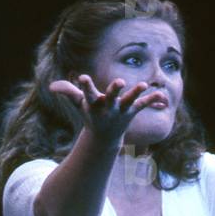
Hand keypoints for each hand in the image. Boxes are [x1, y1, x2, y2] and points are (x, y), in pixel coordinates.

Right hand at [48, 74, 162, 142]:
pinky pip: (143, 105)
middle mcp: (108, 108)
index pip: (87, 94)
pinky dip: (152, 100)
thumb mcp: (78, 104)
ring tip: (143, 84)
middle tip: (120, 82)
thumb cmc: (90, 114)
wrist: (105, 138)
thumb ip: (67, 92)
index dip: (85, 86)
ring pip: (129, 101)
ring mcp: (121, 111)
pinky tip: (162, 96)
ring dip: (136, 93)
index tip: (82, 77)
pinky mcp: (132, 112)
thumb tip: (52, 87)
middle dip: (115, 90)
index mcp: (94, 105)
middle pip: (111, 98)